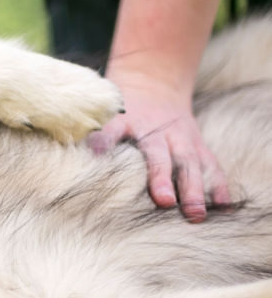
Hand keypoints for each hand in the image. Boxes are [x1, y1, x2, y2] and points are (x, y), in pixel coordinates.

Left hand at [87, 75, 228, 221]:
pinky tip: (222, 206)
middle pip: (160, 155)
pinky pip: (209, 165)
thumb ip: (90, 134)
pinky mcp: (195, 146)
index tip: (99, 155)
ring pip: (189, 163)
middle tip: (164, 202)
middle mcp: (156, 131)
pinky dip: (216, 184)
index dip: (106, 141)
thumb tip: (74, 154)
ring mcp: (179, 138)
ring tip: (195, 214)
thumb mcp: (101, 114)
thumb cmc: (119, 109)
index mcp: (125, 121)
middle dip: (162, 178)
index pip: (113, 131)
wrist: (152, 83)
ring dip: (193, 189)